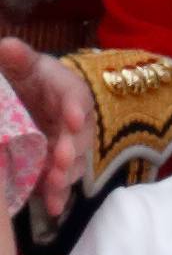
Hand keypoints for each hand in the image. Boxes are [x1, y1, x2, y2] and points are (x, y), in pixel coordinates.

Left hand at [0, 37, 93, 215]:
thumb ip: (18, 57)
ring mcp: (67, 144)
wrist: (28, 98)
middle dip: (72, 148)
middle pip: (80, 135)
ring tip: (54, 184)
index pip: (76, 96)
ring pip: (74, 162)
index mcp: (66, 90)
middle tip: (62, 159)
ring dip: (66, 174)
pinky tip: (51, 208)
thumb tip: (8, 47)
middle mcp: (73, 120)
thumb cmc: (27, 77)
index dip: (75, 107)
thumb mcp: (23, 63)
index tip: (71, 118)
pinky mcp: (56, 164)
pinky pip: (60, 182)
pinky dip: (57, 195)